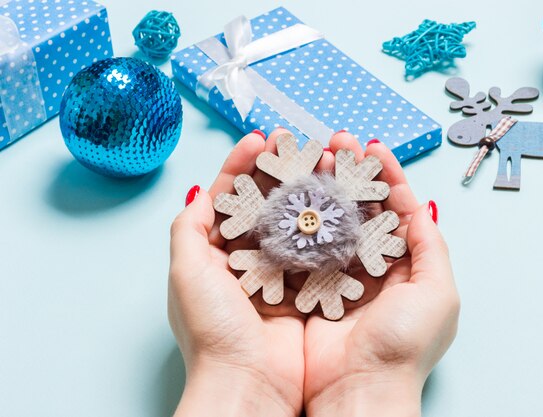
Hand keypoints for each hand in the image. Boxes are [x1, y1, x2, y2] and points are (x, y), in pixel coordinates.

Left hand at [168, 129, 305, 416]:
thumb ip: (189, 228)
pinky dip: (327, 224)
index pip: (229, 196)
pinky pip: (318, 248)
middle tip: (298, 143)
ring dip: (307, 191)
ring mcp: (278, 273)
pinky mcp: (306, 289)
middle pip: (265, 203)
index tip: (260, 139)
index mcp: (214, 253)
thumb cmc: (212, 329)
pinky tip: (338, 200)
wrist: (249, 384)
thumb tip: (200, 192)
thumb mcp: (186, 271)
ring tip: (322, 162)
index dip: (242, 165)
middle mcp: (248, 260)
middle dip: (280, 171)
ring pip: (294, 220)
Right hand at [303, 133, 459, 416]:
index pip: (397, 209)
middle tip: (337, 142)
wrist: (359, 391)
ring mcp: (338, 274)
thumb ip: (430, 245)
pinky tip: (293, 192)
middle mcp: (372, 266)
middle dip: (351, 172)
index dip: (387, 176)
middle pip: (362, 207)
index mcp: (407, 266)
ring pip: (332, 219)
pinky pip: (305, 243)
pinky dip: (299, 217)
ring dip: (324, 187)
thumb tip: (422, 206)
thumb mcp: (438, 292)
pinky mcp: (310, 284)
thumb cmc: (404, 345)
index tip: (373, 147)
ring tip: (315, 157)